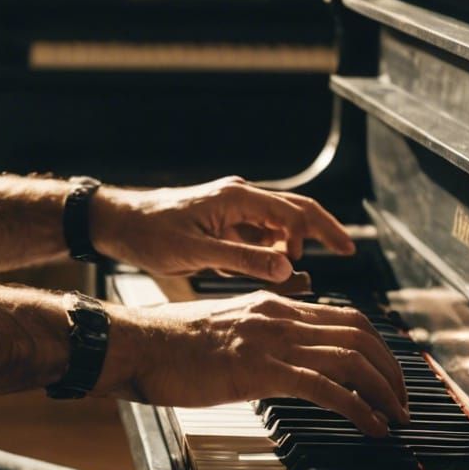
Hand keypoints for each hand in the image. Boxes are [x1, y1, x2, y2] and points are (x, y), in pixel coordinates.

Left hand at [88, 176, 355, 284]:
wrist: (119, 222)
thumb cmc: (150, 233)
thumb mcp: (196, 252)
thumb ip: (242, 260)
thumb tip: (288, 269)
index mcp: (236, 198)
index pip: (291, 213)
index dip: (314, 236)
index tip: (331, 256)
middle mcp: (239, 198)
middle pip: (293, 210)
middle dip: (322, 229)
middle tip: (349, 250)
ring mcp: (232, 210)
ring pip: (277, 224)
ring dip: (295, 244)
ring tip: (309, 271)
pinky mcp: (224, 223)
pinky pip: (259, 234)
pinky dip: (273, 251)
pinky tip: (276, 271)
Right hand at [104, 289, 410, 436]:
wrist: (138, 342)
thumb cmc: (173, 341)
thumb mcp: (229, 325)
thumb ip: (263, 331)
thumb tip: (287, 352)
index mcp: (274, 303)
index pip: (345, 317)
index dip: (378, 346)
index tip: (390, 374)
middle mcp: (280, 315)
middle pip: (358, 334)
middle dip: (391, 369)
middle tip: (403, 401)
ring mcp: (271, 340)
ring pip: (349, 358)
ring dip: (383, 391)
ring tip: (397, 418)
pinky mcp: (260, 369)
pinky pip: (324, 388)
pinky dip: (358, 409)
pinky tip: (372, 427)